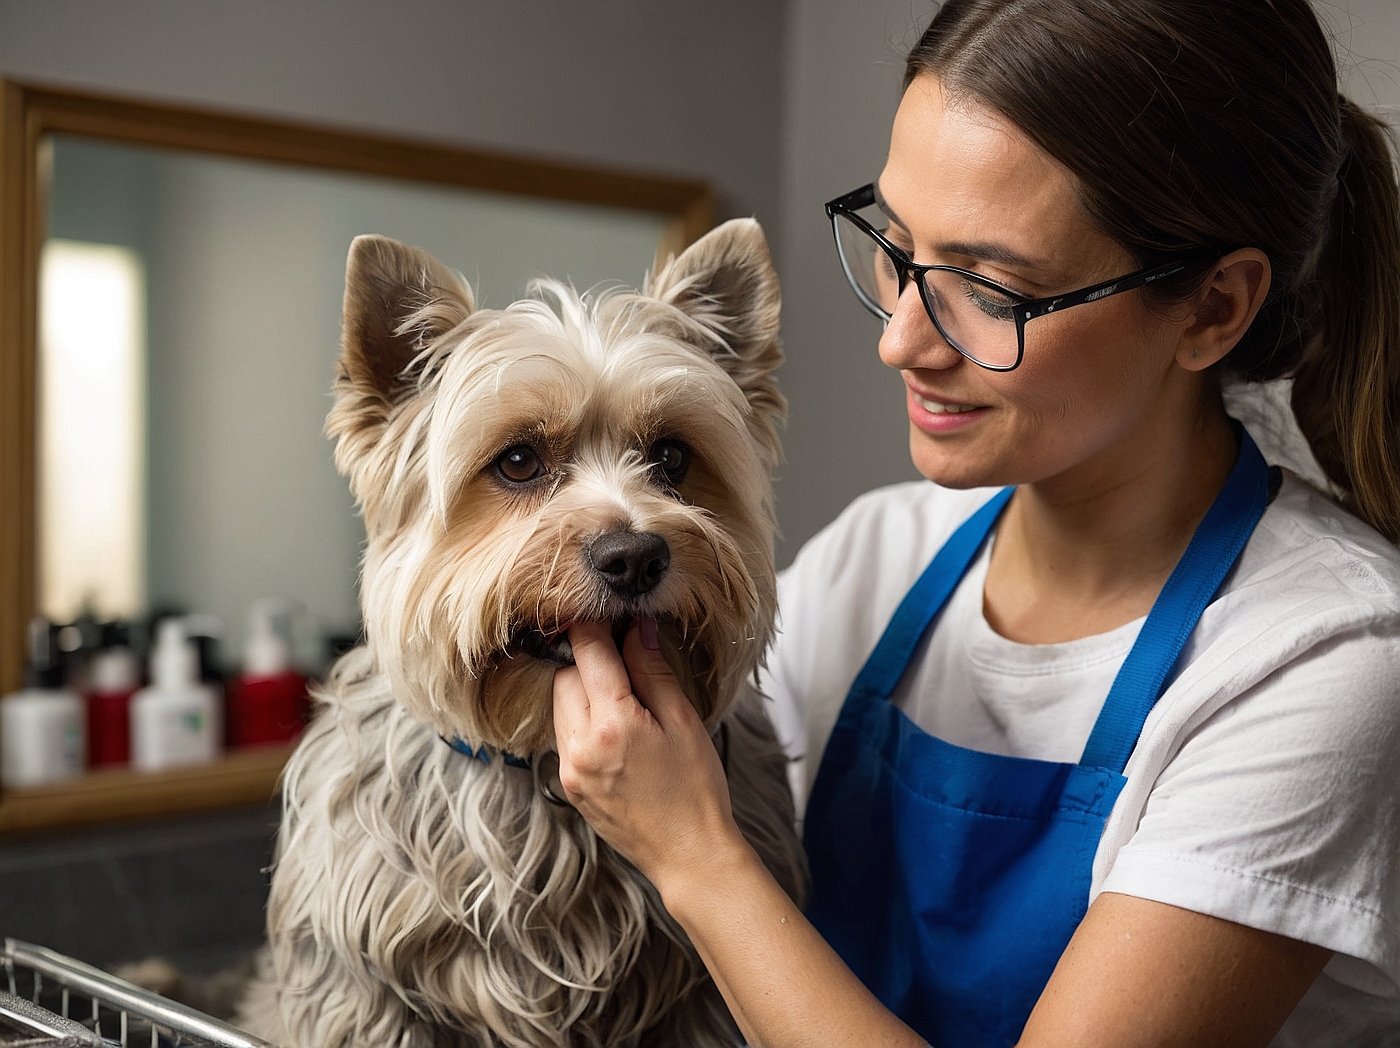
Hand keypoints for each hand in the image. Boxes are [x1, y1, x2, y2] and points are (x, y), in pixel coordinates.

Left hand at [552, 617, 745, 891]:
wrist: (689, 855)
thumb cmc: (696, 790)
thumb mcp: (682, 721)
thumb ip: (652, 670)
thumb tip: (636, 629)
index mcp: (612, 725)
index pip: (588, 652)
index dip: (594, 624)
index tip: (606, 611)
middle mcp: (579, 746)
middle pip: (566, 674)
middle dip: (589, 658)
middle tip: (623, 652)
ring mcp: (569, 769)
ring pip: (561, 703)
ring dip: (584, 687)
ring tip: (624, 692)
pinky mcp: (569, 784)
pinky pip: (565, 732)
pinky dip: (582, 717)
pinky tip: (616, 724)